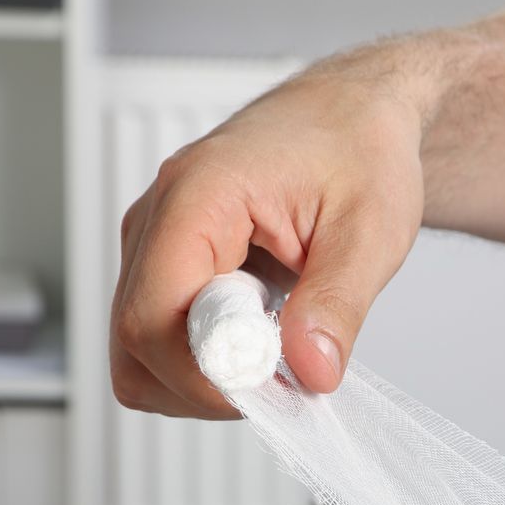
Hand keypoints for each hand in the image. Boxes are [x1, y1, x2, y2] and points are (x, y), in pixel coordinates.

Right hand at [108, 57, 429, 417]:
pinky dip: (206, 362)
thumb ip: (337, 305)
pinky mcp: (167, 263)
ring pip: (138, 351)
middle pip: (134, 344)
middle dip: (207, 385)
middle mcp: (158, 219)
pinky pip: (159, 339)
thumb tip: (310, 370)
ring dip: (204, 377)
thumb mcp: (371, 232)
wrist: (355, 117)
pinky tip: (259, 337)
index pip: (152, 320)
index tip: (274, 387)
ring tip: (275, 349)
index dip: (206, 374)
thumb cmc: (359, 151)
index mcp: (198, 197)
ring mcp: (154, 243)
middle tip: (282, 377)